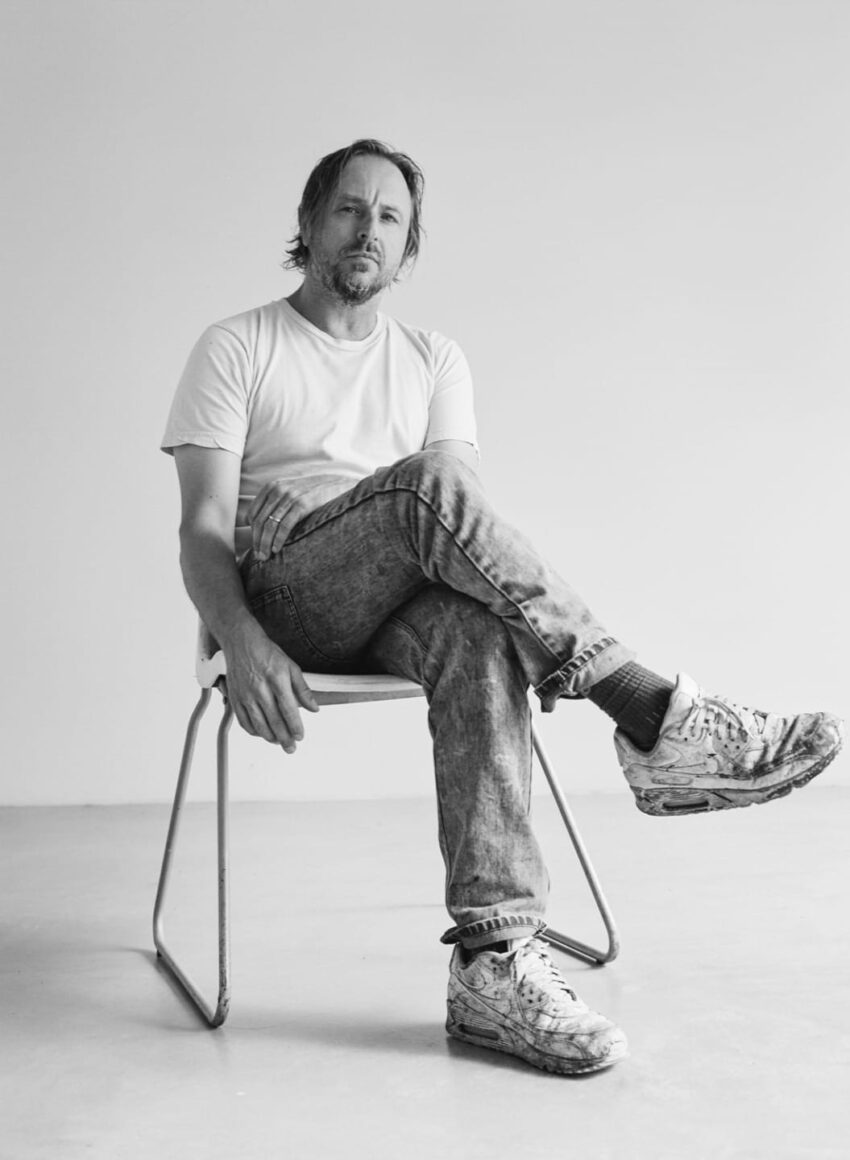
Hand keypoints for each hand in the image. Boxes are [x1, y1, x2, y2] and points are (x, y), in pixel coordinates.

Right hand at [223, 622, 318, 751]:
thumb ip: (303, 689)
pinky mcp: (234, 698)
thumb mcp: (291, 666)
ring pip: (258, 723)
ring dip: (269, 737)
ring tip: (279, 742)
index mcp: (277, 679)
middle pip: (274, 720)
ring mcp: (245, 694)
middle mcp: (260, 688)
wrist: (241, 643)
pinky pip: (243, 720)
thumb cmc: (267, 653)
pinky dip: (253, 731)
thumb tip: (314, 708)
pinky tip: (262, 733)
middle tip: (291, 748)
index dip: (295, 726)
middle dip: (284, 738)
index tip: (300, 736)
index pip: (288, 709)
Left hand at [247, 475, 352, 559]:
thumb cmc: (312, 493)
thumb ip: (274, 503)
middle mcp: (278, 490)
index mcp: (272, 487)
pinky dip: (278, 539)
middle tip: (258, 556)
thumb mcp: (289, 491)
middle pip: (259, 521)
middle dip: (256, 541)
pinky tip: (277, 549)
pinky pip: (285, 526)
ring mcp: (290, 497)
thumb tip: (253, 523)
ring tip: (265, 557)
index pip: (252, 513)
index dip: (251, 532)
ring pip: (270, 525)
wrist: (337, 485)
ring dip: (265, 544)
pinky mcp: (303, 505)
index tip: (255, 545)